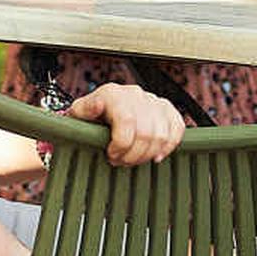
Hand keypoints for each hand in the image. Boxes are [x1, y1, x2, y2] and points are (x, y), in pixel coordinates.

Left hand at [71, 80, 187, 164]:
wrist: (102, 110)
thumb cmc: (90, 116)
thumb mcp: (79, 113)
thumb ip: (83, 110)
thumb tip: (95, 106)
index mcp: (113, 94)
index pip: (127, 121)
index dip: (121, 145)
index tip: (112, 155)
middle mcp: (135, 94)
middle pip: (146, 132)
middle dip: (133, 155)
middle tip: (121, 161)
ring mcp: (153, 101)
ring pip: (161, 134)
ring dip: (148, 154)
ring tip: (134, 159)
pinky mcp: (166, 109)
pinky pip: (177, 128)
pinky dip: (169, 146)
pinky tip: (156, 155)